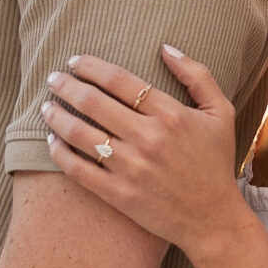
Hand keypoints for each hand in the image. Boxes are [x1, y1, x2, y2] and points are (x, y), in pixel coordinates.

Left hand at [40, 46, 244, 265]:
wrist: (213, 220)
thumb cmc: (215, 163)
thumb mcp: (221, 113)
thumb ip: (197, 75)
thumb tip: (165, 47)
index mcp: (170, 114)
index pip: (118, 80)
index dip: (90, 66)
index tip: (74, 61)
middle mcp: (148, 138)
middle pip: (93, 102)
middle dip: (65, 86)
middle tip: (52, 79)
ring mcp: (131, 168)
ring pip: (80, 133)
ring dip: (56, 116)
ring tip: (46, 107)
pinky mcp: (119, 194)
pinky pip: (78, 169)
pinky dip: (59, 153)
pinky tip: (51, 141)